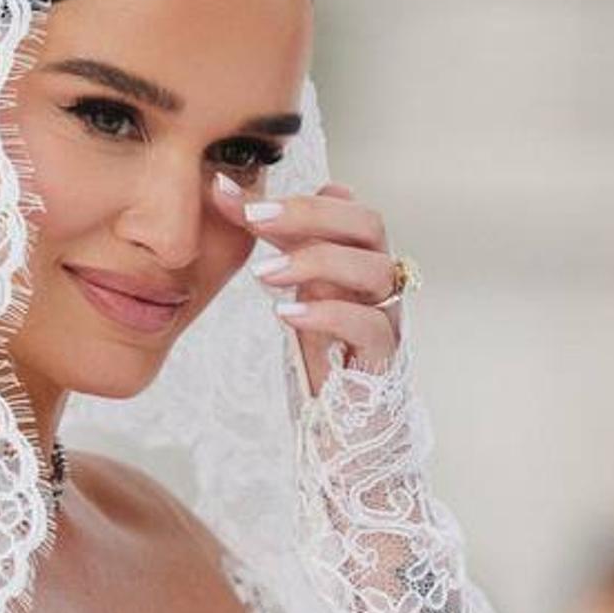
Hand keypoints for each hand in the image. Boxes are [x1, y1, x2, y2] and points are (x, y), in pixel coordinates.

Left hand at [209, 172, 402, 398]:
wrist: (345, 422)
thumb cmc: (324, 351)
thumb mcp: (293, 287)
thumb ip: (274, 241)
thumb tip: (227, 190)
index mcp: (357, 257)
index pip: (346, 207)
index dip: (300, 197)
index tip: (242, 198)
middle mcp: (376, 280)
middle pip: (368, 223)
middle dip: (310, 214)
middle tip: (254, 218)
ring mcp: (385, 315)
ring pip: (375, 269)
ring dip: (317, 261)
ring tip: (264, 272)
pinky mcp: (384, 357)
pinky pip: (370, 325)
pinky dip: (327, 314)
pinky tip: (286, 313)